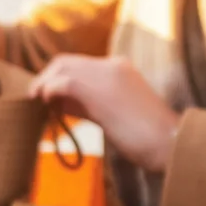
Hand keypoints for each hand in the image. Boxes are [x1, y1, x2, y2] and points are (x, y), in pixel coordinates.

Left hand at [28, 56, 183, 175]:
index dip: (59, 78)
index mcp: (120, 68)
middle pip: (66, 61)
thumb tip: (60, 103)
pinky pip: (63, 82)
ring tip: (36, 102)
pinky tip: (46, 105)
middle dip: (46, 78)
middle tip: (35, 98)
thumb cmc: (147, 137)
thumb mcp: (114, 113)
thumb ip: (88, 104)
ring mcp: (107, 74)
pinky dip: (49, 91)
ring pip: (62, 67)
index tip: (48, 97)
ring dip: (43, 84)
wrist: (170, 143)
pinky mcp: (100, 90)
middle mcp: (112, 65)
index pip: (79, 64)